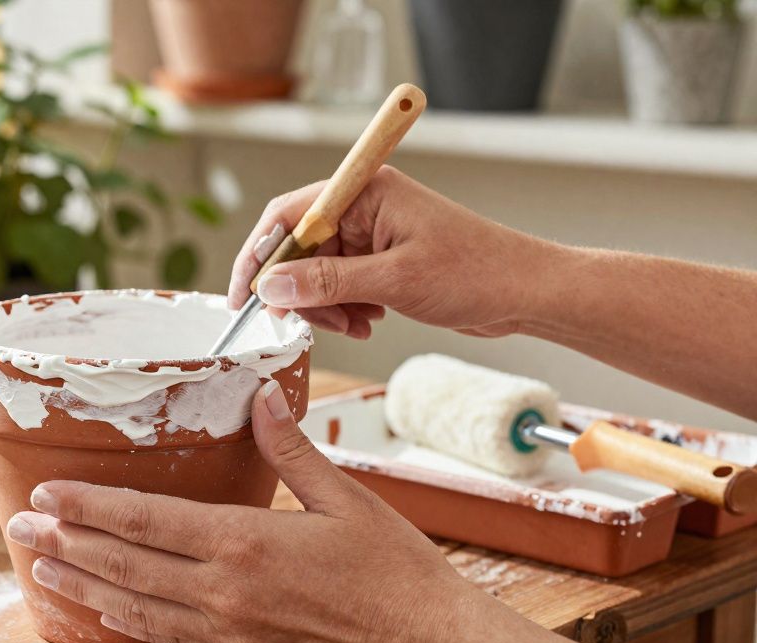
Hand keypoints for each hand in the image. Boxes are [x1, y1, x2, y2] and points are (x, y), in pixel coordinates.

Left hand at [4, 379, 508, 642]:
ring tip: (41, 567)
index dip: (90, 507)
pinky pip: (168, 637)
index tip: (48, 496)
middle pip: (125, 564)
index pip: (145, 520)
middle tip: (19, 527)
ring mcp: (228, 629)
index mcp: (245, 543)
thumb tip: (261, 397)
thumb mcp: (345, 497)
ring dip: (83, 585)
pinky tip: (103, 611)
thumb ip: (291, 449)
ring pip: (135, 606)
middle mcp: (224, 591)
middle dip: (66, 543)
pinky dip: (127, 622)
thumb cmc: (395, 570)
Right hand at [229, 166, 557, 338]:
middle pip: (297, 248)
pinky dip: (343, 308)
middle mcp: (363, 207)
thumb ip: (326, 282)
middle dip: (299, 291)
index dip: (259, 256)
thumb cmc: (476, 272)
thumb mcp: (393, 280)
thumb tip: (271, 288)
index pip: (287, 215)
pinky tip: (370, 321)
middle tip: (309, 323)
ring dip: (325, 306)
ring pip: (315, 273)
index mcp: (364, 191)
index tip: (244, 297)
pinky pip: (338, 285)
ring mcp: (371, 234)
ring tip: (356, 324)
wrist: (525, 293)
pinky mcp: (380, 260)